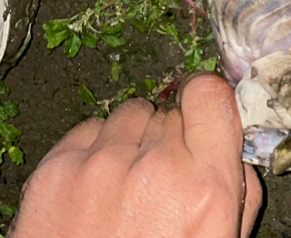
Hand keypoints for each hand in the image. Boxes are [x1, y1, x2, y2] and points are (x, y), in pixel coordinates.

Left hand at [10, 74, 262, 237]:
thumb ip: (234, 194)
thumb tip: (230, 152)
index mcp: (205, 189)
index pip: (210, 95)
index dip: (206, 104)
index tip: (201, 116)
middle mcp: (155, 167)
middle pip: (167, 112)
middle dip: (167, 141)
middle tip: (159, 185)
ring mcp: (101, 164)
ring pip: (128, 115)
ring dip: (131, 143)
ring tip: (125, 191)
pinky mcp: (56, 170)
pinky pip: (87, 132)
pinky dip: (94, 154)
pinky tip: (94, 196)